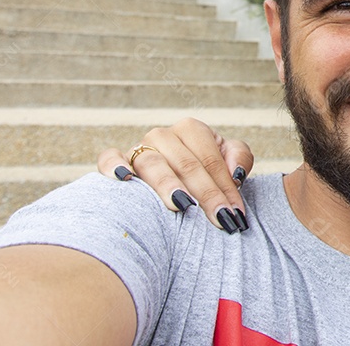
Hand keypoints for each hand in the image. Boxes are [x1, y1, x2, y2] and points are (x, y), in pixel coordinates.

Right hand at [97, 118, 254, 231]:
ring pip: (152, 163)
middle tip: (219, 220)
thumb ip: (240, 158)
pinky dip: (114, 165)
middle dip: (206, 194)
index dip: (225, 187)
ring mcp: (139, 147)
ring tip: (183, 205)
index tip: (235, 214)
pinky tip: (124, 180)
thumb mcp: (229, 162)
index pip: (211, 160)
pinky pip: (109, 158)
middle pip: (186, 164)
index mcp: (192, 130)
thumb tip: (236, 173)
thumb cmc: (205, 174)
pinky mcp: (116, 160)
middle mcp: (163, 135)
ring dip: (168, 184)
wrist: (176, 181)